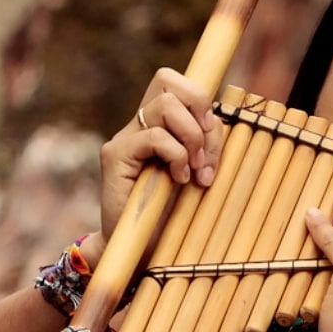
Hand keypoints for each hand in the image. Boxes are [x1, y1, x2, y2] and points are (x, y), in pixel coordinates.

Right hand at [97, 68, 225, 239]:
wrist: (139, 252)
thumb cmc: (171, 217)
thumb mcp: (196, 173)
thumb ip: (203, 146)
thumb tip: (216, 123)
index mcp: (158, 126)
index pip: (174, 82)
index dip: (200, 97)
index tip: (212, 132)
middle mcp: (138, 126)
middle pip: (167, 80)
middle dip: (199, 109)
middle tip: (205, 151)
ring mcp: (124, 139)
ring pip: (165, 105)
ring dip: (191, 137)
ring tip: (194, 170)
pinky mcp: (115, 156)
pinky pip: (155, 137)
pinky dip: (176, 156)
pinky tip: (178, 180)